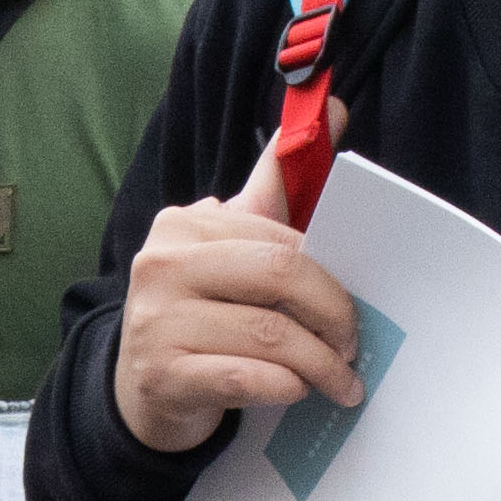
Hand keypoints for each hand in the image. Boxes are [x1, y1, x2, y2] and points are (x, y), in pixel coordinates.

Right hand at [106, 121, 364, 455]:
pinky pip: (247, 377)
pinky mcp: (161, 376)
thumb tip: (336, 108)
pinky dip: (285, 387)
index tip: (357, 307)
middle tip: (355, 346)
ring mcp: (156, 321)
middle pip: (279, 276)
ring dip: (319, 363)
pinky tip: (298, 392)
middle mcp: (162, 265)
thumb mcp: (233, 247)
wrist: (143, 389)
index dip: (331, 278)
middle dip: (333, 315)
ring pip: (270, 335)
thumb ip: (277, 187)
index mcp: (185, 225)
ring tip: (340, 381)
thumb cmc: (203, 311)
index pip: (281, 240)